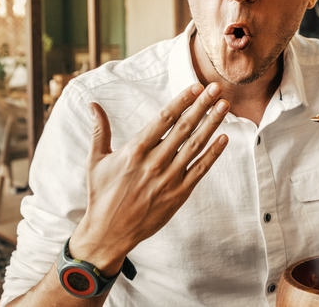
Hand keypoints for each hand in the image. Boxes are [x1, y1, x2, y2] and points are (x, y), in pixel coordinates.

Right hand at [69, 83, 229, 275]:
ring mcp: (169, 178)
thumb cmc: (101, 195)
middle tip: (216, 88)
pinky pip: (200, 170)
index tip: (196, 87)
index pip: (164, 118)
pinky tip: (224, 138)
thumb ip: (100, 130)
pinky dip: (214, 154)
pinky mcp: (179, 194)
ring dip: (212, 124)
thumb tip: (93, 104)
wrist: (109, 232)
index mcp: (135, 150)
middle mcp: (154, 162)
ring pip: (195, 145)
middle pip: (184, 127)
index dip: (182, 101)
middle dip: (202, 106)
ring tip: (224, 106)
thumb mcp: (96, 160)